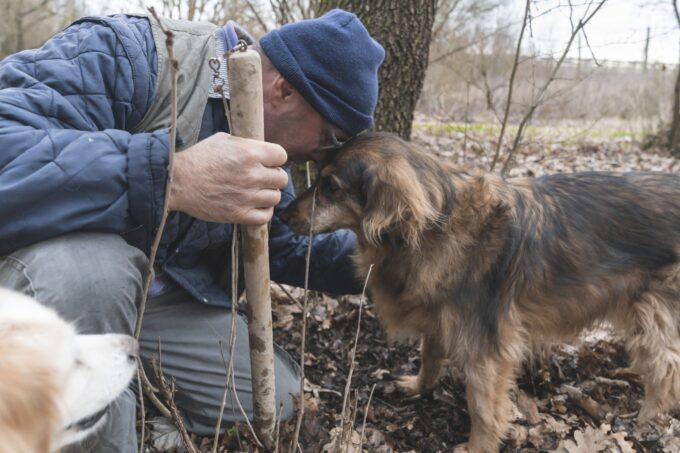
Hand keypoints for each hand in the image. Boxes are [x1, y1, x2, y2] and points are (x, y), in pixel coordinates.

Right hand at [168, 132, 288, 223]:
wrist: (177, 182)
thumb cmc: (199, 158)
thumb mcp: (223, 140)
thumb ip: (247, 145)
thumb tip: (263, 150)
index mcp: (249, 153)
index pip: (282, 155)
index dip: (276, 159)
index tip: (268, 162)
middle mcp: (252, 174)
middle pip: (282, 178)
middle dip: (273, 176)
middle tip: (261, 177)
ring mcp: (246, 196)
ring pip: (275, 197)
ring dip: (268, 194)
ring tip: (255, 191)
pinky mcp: (239, 214)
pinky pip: (265, 216)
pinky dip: (263, 211)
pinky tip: (255, 205)